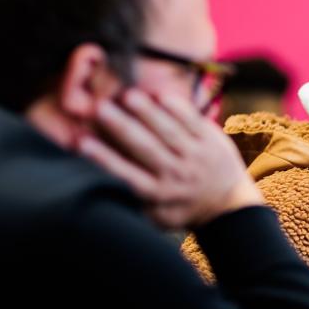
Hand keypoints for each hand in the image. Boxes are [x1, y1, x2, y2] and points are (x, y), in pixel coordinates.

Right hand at [80, 88, 263, 228]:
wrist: (227, 205)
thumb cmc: (180, 207)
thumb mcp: (156, 214)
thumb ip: (131, 199)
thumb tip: (92, 179)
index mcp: (158, 194)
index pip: (127, 175)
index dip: (104, 158)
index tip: (81, 142)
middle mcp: (176, 175)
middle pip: (146, 148)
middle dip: (122, 128)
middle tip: (99, 108)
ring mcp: (195, 157)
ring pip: (169, 131)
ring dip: (148, 112)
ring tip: (127, 95)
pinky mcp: (211, 141)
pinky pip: (193, 121)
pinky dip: (177, 108)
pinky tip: (159, 94)